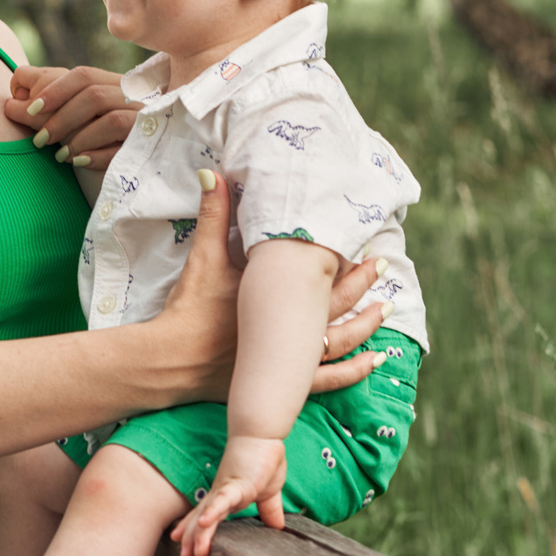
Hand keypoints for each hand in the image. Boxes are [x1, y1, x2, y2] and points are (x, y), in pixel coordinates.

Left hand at [7, 64, 136, 168]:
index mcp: (111, 86)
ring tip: (60, 156)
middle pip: (93, 94)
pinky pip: (123, 145)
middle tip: (39, 140)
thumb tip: (10, 104)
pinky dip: (97, 154)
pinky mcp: (147, 145)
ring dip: (78, 137)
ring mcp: (143, 121)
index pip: (82, 75)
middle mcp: (130, 99)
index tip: (30, 109)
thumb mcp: (73, 122)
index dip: (53, 89)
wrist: (139, 173)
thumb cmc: (98, 143)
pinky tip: (79, 163)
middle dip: (61, 116)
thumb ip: (47, 108)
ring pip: (110, 118)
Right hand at [147, 170, 390, 402]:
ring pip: (342, 340)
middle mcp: (291, 327)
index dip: (346, 258)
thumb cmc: (189, 310)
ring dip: (367, 324)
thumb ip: (213, 214)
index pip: (322, 272)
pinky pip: (329, 380)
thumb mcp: (204, 258)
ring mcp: (290, 358)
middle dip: (363, 282)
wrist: (169, 362)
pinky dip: (354, 371)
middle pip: (338, 302)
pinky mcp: (283, 382)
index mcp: (278, 295)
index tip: (365, 243)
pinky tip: (374, 363)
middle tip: (383, 265)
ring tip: (387, 309)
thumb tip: (213, 173)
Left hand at [175, 434, 288, 552]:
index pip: (207, 517)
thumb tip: (279, 527)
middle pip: (202, 520)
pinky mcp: (236, 484)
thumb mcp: (270, 492)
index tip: (183, 547)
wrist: (262, 434)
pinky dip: (213, 511)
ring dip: (198, 534)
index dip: (194, 531)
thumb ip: (270, 510)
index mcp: (227, 497)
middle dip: (191, 538)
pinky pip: (223, 500)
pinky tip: (204, 522)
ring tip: (190, 551)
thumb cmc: (264, 459)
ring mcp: (226, 489)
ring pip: (208, 515)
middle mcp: (221, 495)